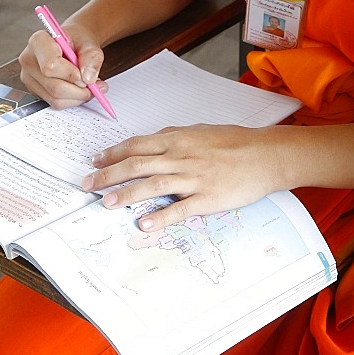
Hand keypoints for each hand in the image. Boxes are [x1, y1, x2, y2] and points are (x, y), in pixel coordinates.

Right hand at [19, 21, 108, 109]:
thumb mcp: (88, 42)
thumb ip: (91, 56)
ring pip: (55, 99)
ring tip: (90, 86)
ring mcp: (29, 77)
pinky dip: (72, 100)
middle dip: (79, 89)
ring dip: (78, 97)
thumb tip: (89, 77)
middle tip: (94, 84)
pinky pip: (55, 103)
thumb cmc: (76, 39)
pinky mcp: (35, 90)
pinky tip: (79, 89)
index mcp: (38, 42)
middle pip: (54, 86)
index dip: (70, 74)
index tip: (84, 74)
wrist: (71, 43)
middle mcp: (29, 60)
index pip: (50, 66)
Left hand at [81, 123, 280, 229]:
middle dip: (109, 174)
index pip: (138, 145)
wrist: (266, 155)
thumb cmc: (235, 141)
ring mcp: (194, 177)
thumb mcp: (201, 131)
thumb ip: (176, 136)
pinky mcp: (208, 198)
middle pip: (137, 164)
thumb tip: (155, 140)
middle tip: (87, 185)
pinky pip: (180, 209)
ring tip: (106, 203)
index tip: (95, 160)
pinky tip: (145, 224)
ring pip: (153, 185)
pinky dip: (161, 216)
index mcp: (179, 139)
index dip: (113, 153)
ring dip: (127, 194)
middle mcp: (182, 156)